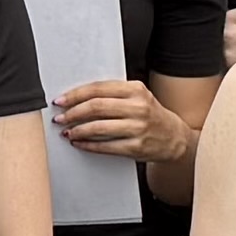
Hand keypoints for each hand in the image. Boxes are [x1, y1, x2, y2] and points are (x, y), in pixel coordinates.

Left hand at [51, 76, 186, 166]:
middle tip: (60, 118)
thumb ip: (113, 94)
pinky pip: (105, 146)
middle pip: (96, 107)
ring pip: (98, 127)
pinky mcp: (136, 147)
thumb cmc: (151, 115)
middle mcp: (138, 107)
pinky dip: (88, 145)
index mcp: (135, 90)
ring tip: (68, 131)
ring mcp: (138, 128)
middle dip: (73, 113)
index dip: (75, 95)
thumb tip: (78, 98)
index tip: (61, 101)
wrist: (174, 137)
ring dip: (78, 130)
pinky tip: (79, 143)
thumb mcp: (137, 97)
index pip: (98, 89)